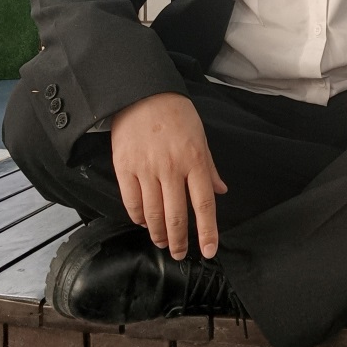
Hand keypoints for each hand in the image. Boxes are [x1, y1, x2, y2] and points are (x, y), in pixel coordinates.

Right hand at [110, 93, 226, 259]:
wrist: (141, 93)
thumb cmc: (175, 113)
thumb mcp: (200, 137)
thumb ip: (209, 167)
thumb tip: (221, 191)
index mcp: (195, 160)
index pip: (204, 204)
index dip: (207, 232)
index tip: (209, 250)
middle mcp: (172, 167)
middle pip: (177, 216)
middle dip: (179, 241)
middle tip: (180, 254)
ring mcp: (146, 168)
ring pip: (153, 214)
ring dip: (158, 233)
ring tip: (163, 241)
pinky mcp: (125, 167)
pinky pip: (132, 201)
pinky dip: (138, 217)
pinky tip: (143, 221)